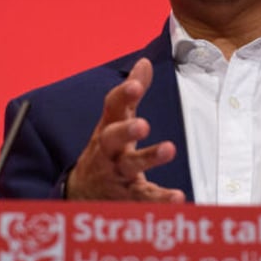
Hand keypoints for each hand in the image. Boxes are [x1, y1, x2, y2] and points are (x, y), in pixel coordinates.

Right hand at [66, 58, 184, 201]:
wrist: (82, 193)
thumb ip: (130, 94)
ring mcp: (116, 174)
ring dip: (148, 158)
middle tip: (143, 124)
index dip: (122, 95)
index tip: (135, 85)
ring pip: (129, 166)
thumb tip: (145, 62)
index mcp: (108, 127)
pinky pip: (144, 197)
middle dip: (125, 130)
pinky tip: (178, 196)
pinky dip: (160, 198)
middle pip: (112, 138)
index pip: (112, 107)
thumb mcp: (114, 120)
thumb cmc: (106, 150)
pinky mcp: (128, 196)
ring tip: (168, 148)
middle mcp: (108, 150)